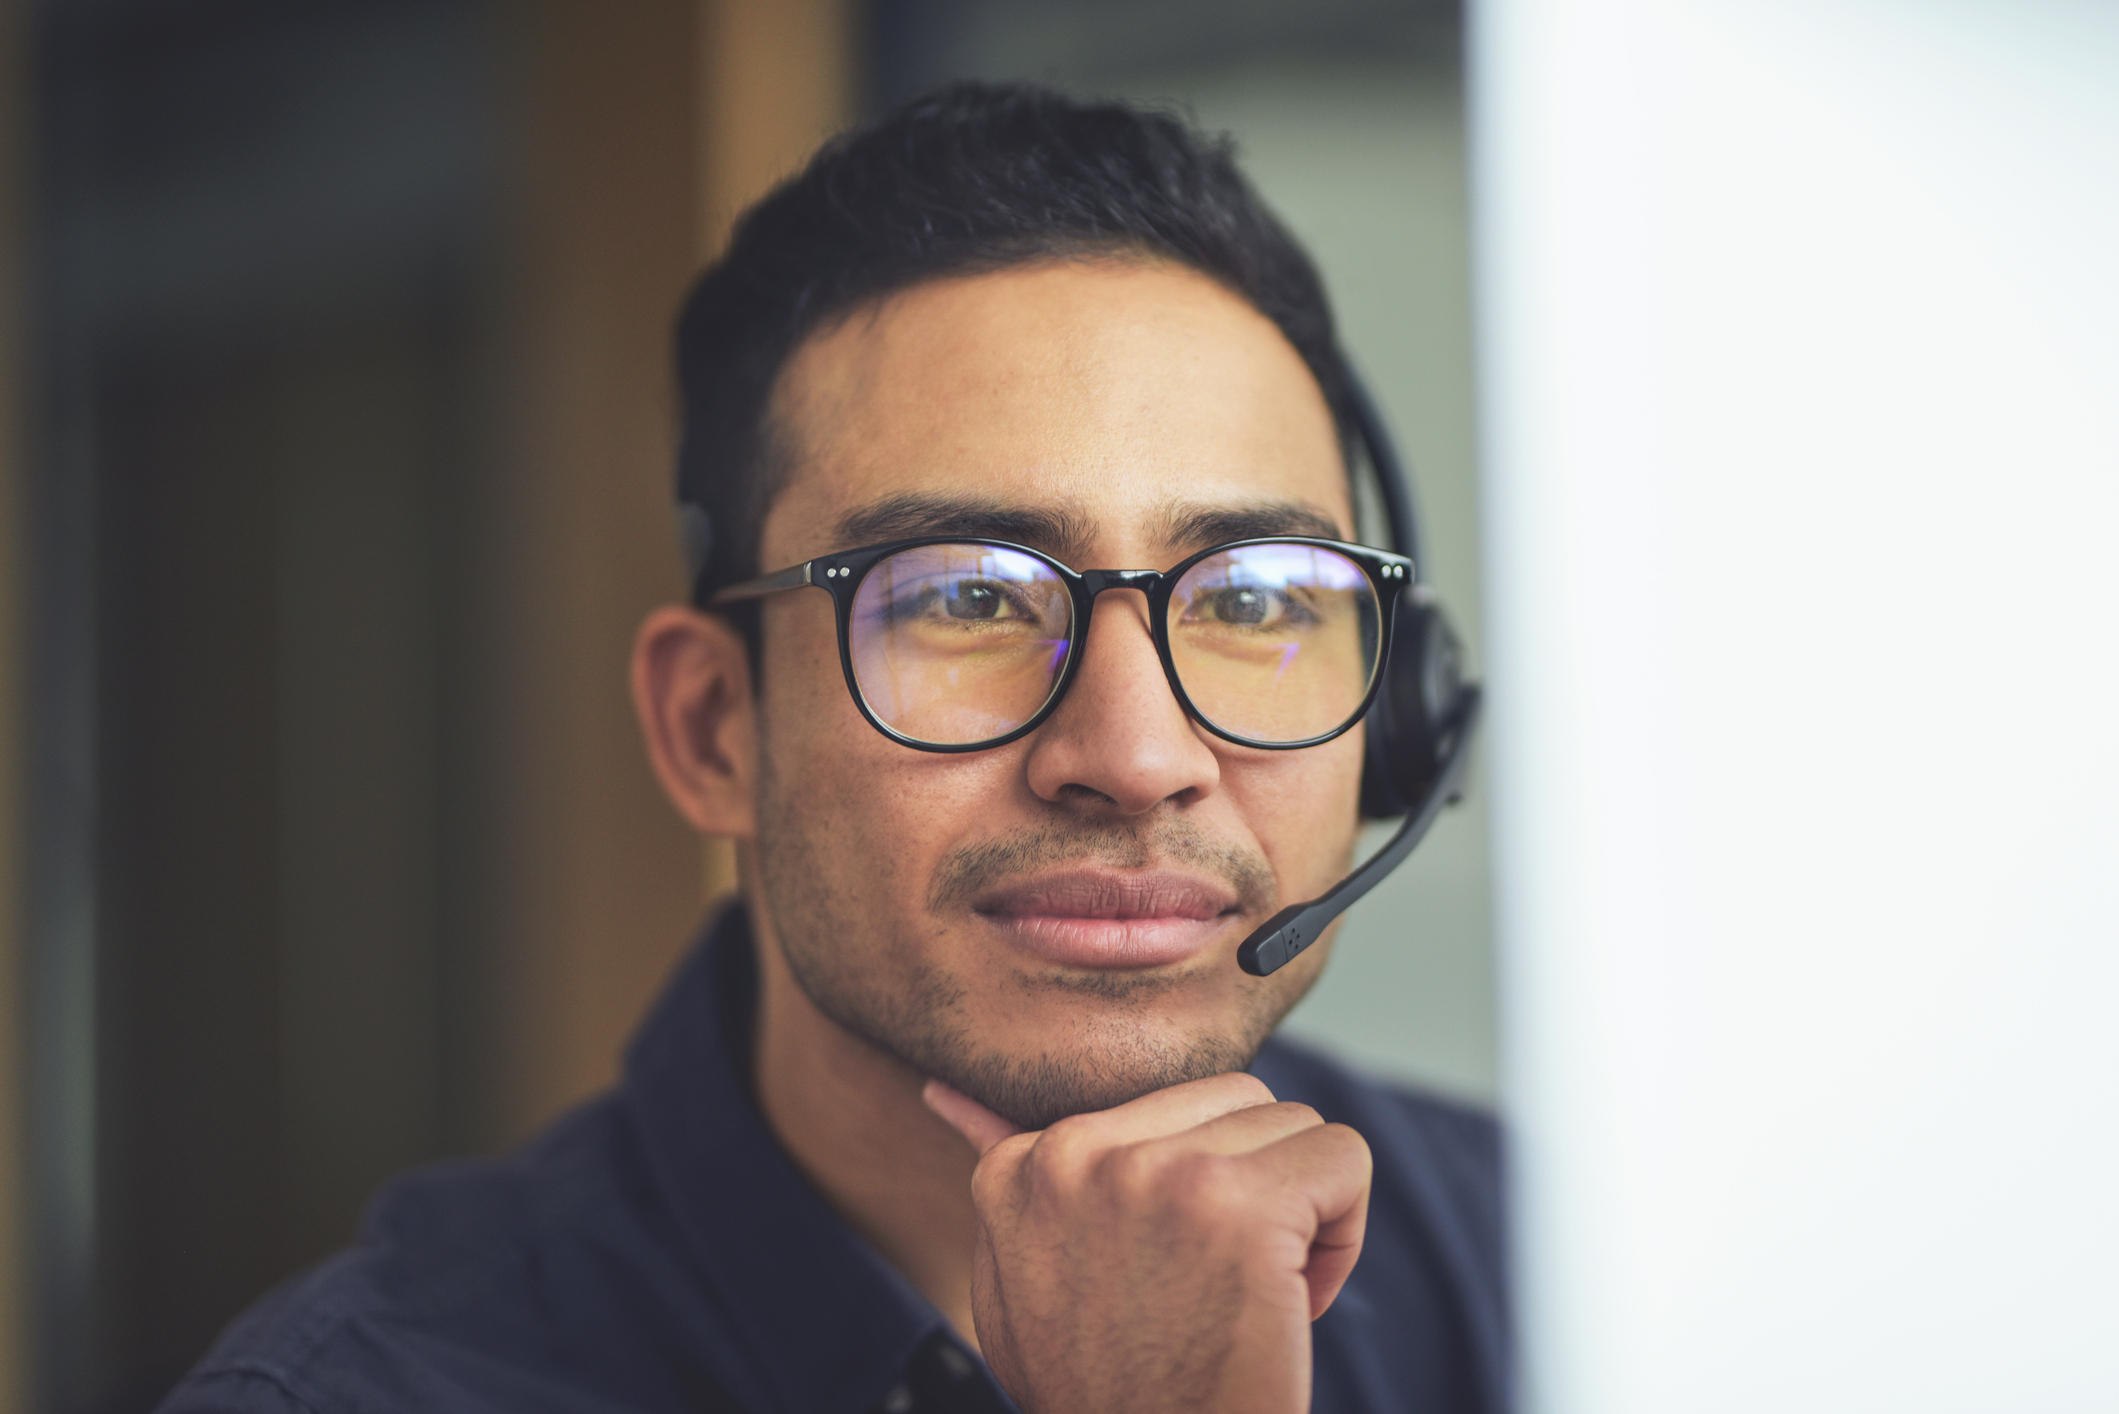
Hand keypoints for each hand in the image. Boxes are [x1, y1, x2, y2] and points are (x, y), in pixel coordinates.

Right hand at [923, 1072, 1371, 1413]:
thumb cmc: (1098, 1389)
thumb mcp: (1015, 1283)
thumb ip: (1005, 1183)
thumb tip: (946, 1092)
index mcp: (1023, 1166)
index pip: (1164, 1108)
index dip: (1192, 1192)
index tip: (1170, 1273)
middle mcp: (1079, 1155)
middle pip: (1233, 1097)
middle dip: (1254, 1181)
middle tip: (1222, 1282)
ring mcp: (1158, 1174)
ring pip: (1291, 1123)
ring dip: (1299, 1208)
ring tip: (1252, 1292)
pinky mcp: (1238, 1206)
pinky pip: (1343, 1157)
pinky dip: (1345, 1230)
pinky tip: (1296, 1302)